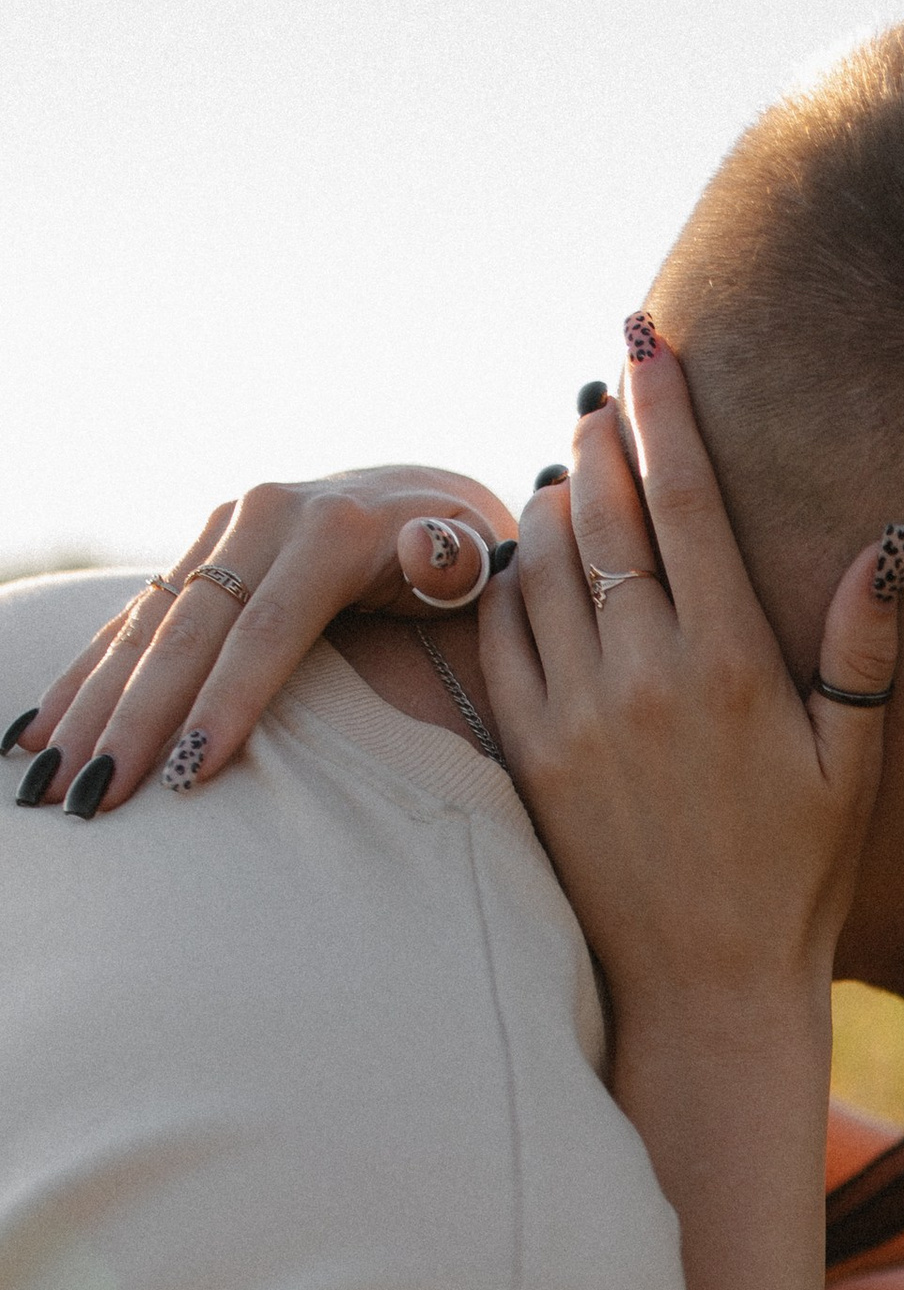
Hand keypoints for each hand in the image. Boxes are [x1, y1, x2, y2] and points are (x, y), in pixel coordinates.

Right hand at [13, 463, 519, 810]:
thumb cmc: (465, 559)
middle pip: (188, 635)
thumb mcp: (474, 556)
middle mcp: (260, 517)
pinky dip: (86, 679)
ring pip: (145, 628)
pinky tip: (39, 733)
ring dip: (92, 707)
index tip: (193, 773)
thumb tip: (432, 555)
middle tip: (98, 796)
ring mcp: (219, 533)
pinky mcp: (196, 556)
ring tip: (48, 778)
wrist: (426, 494)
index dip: (228, 703)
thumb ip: (451, 562)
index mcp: (327, 528)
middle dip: (137, 721)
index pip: (268, 631)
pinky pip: (133, 622)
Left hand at [484, 345, 900, 1040]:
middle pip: (604, 511)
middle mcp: (645, 677)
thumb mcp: (854, 770)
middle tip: (604, 395)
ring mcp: (576, 713)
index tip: (652, 345)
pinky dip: (510, 577)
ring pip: (542, 559)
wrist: (705, 988)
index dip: (667, 411)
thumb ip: (862, 654)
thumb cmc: (796, 880)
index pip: (688, 502)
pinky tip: (532, 562)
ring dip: (555, 501)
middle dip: (602, 436)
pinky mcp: (528, 751)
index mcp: (732, 668)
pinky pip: (501, 631)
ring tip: (574, 474)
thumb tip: (887, 544)